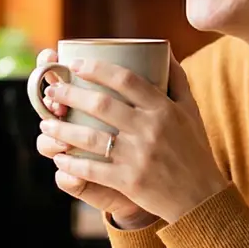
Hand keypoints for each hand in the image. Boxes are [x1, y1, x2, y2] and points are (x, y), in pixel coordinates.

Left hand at [38, 51, 226, 225]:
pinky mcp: (129, 181)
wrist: (202, 197)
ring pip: (90, 136)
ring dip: (63, 129)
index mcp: (164, 108)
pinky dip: (72, 163)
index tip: (75, 64)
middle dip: (70, 94)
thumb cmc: (194, 151)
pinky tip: (59, 158)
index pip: (126, 79)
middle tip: (51, 90)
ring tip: (46, 124)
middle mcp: (150, 129)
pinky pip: (93, 169)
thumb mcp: (191, 111)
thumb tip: (165, 50)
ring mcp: (138, 156)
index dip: (96, 68)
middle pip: (101, 104)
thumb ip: (177, 80)